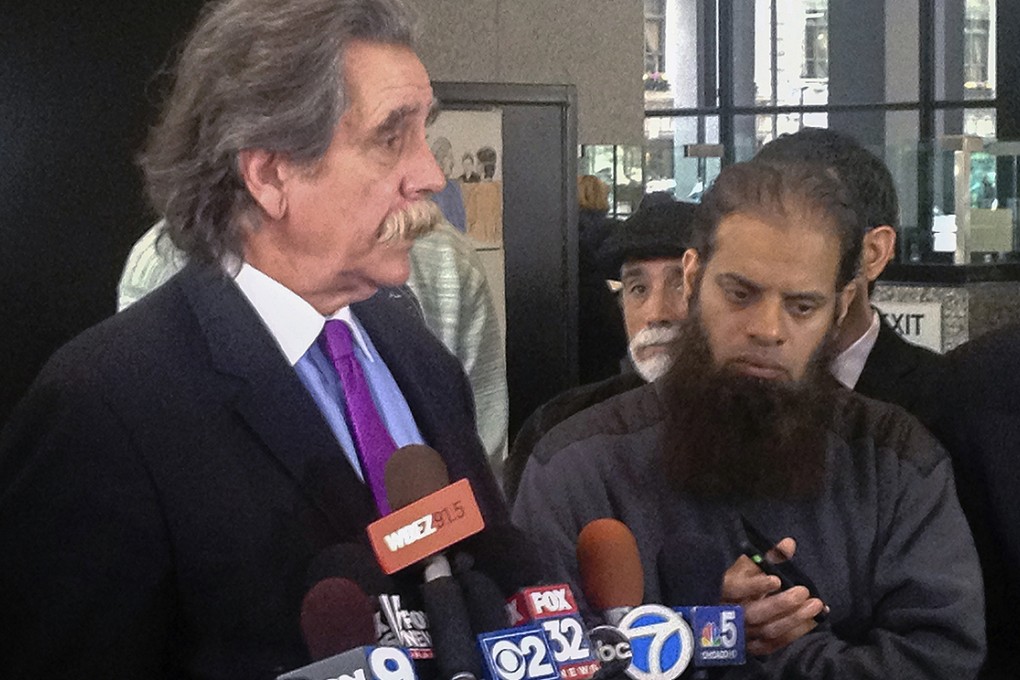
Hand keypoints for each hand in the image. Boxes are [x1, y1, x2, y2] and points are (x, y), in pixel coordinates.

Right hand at [721, 538, 825, 655]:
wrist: (720, 616)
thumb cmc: (736, 585)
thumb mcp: (746, 567)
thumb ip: (768, 557)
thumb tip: (789, 543)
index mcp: (724, 589)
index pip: (735, 589)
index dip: (755, 586)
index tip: (775, 580)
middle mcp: (731, 614)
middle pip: (755, 613)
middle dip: (781, 603)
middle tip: (803, 591)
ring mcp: (743, 633)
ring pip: (768, 630)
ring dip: (794, 619)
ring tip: (816, 606)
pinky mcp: (754, 647)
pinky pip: (776, 644)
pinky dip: (795, 633)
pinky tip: (812, 622)